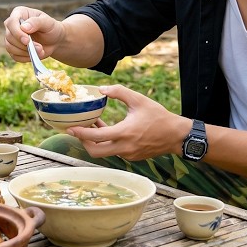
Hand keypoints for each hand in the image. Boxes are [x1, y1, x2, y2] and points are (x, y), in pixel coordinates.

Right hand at [3, 7, 62, 62]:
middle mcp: (12, 25)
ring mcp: (11, 37)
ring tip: (40, 51)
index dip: (17, 33)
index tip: (27, 41)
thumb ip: (36, 22)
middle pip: (9, 36)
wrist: (54, 40)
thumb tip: (23, 27)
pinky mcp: (14, 49)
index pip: (11, 22)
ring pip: (9, 47)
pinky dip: (25, 58)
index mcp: (19, 13)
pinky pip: (14, 56)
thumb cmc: (51, 28)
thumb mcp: (48, 22)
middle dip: (24, 45)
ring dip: (25, 52)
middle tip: (40, 47)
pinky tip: (35, 55)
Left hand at [68, 85, 185, 160]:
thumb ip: (119, 92)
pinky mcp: (132, 157)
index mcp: (124, 133)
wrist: (176, 135)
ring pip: (104, 152)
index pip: (96, 138)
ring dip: (96, 141)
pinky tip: (108, 130)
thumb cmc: (158, 116)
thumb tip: (101, 89)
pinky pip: (114, 151)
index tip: (70, 128)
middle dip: (83, 142)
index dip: (80, 133)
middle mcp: (124, 148)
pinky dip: (107, 143)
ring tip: (95, 125)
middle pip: (95, 152)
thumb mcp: (138, 100)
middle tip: (79, 130)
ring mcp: (128, 155)